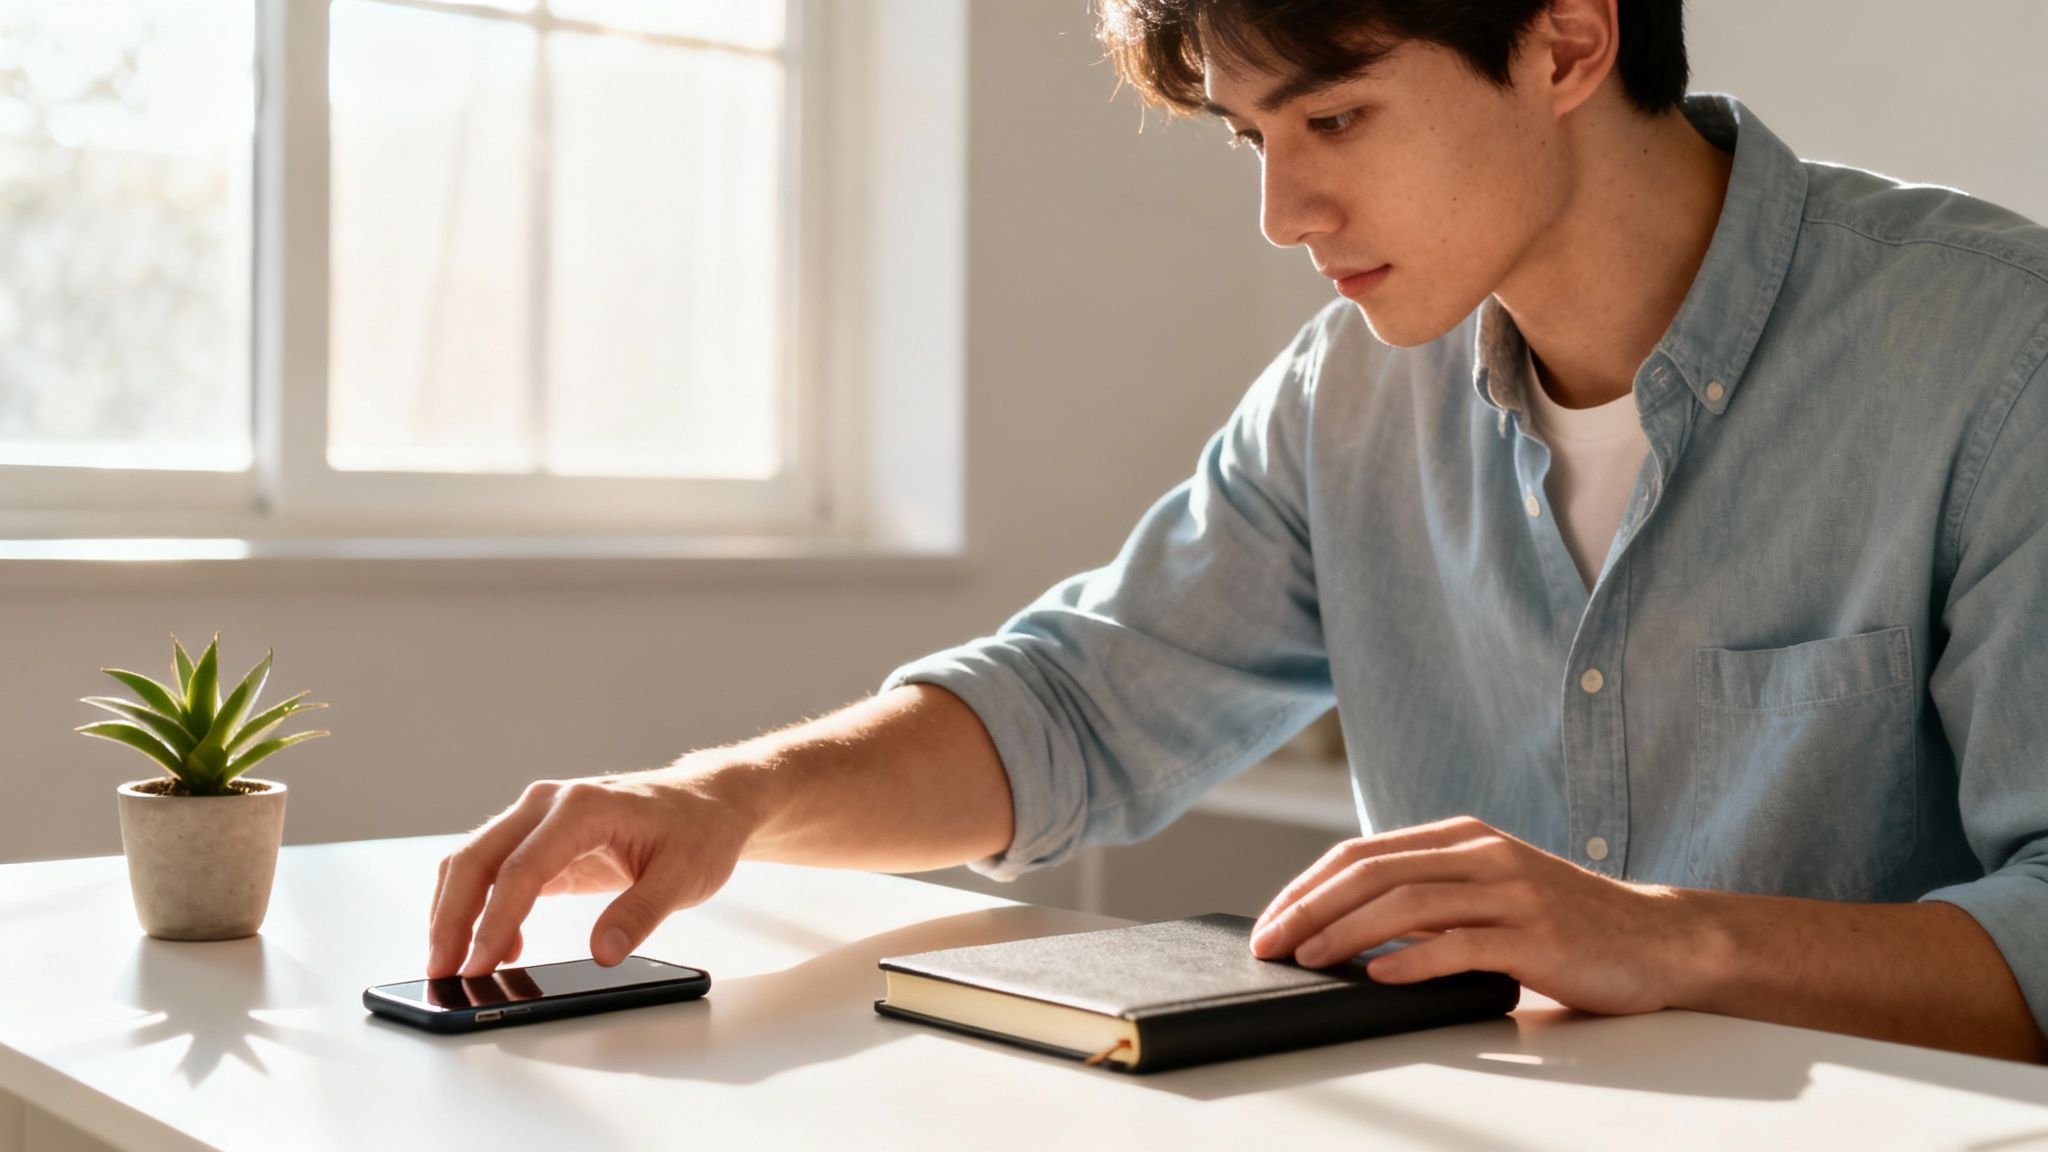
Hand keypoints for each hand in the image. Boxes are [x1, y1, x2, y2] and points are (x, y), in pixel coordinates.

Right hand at [426, 757, 766, 978]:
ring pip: (473, 862)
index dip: (494, 920)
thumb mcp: (684, 876)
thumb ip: (640, 914)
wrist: (707, 802)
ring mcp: (538, 818)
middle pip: (477, 860)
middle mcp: (549, 805)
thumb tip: (603, 953)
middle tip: (442, 973)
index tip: (478, 964)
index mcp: (583, 808)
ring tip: (453, 967)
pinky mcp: (539, 839)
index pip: (521, 868)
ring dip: (454, 913)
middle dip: (452, 919)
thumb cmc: (698, 830)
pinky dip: (481, 907)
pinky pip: (494, 870)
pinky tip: (498, 948)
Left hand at [1249, 815, 1704, 1015]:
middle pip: (1372, 872)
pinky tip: (1381, 977)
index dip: (1307, 886)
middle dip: (1309, 908)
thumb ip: (1431, 897)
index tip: (1269, 922)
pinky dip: (1414, 959)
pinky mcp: (1538, 936)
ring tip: (1308, 958)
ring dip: (1347, 932)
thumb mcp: (1489, 891)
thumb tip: (1346, 928)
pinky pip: (1462, 944)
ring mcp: (1512, 893)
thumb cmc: (1565, 922)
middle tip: (1269, 943)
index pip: (1362, 853)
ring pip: (1408, 902)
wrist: (1657, 938)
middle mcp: (1482, 855)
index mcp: (1462, 839)